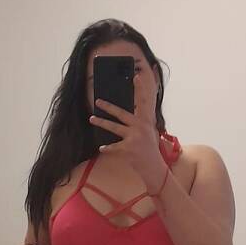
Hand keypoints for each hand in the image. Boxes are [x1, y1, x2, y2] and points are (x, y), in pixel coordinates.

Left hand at [89, 71, 163, 191]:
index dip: (140, 88)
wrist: (154, 168)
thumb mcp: (149, 131)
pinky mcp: (128, 149)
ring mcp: (134, 137)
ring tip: (91, 118)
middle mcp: (141, 127)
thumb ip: (142, 119)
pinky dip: (107, 148)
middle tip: (98, 100)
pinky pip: (113, 147)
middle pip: (122, 113)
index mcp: (147, 120)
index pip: (144, 101)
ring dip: (101, 122)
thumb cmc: (149, 148)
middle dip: (109, 106)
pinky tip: (101, 148)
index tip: (135, 76)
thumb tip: (130, 110)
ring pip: (114, 127)